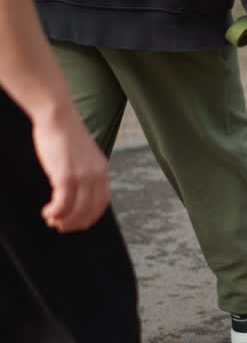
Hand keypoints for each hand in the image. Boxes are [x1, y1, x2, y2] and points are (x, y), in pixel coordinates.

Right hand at [30, 105, 109, 232]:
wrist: (57, 115)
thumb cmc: (64, 132)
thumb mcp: (82, 155)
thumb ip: (84, 170)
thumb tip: (75, 188)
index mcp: (102, 170)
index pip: (102, 202)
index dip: (90, 216)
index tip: (78, 222)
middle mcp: (96, 175)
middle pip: (91, 210)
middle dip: (76, 223)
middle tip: (61, 226)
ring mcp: (82, 176)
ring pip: (77, 210)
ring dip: (64, 220)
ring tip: (52, 220)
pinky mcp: (66, 175)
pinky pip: (63, 203)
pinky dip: (56, 212)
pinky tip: (47, 212)